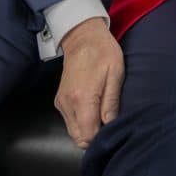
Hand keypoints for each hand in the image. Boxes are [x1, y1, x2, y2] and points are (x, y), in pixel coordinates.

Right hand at [54, 17, 123, 148]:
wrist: (82, 37)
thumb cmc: (103, 53)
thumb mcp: (115, 74)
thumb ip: (111, 102)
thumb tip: (112, 126)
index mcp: (82, 98)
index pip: (88, 136)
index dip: (102, 138)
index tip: (113, 129)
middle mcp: (67, 104)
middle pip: (79, 138)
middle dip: (94, 137)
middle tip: (109, 123)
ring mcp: (61, 103)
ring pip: (74, 132)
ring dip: (88, 129)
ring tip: (102, 114)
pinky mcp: (59, 101)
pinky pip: (70, 121)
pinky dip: (81, 122)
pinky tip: (93, 109)